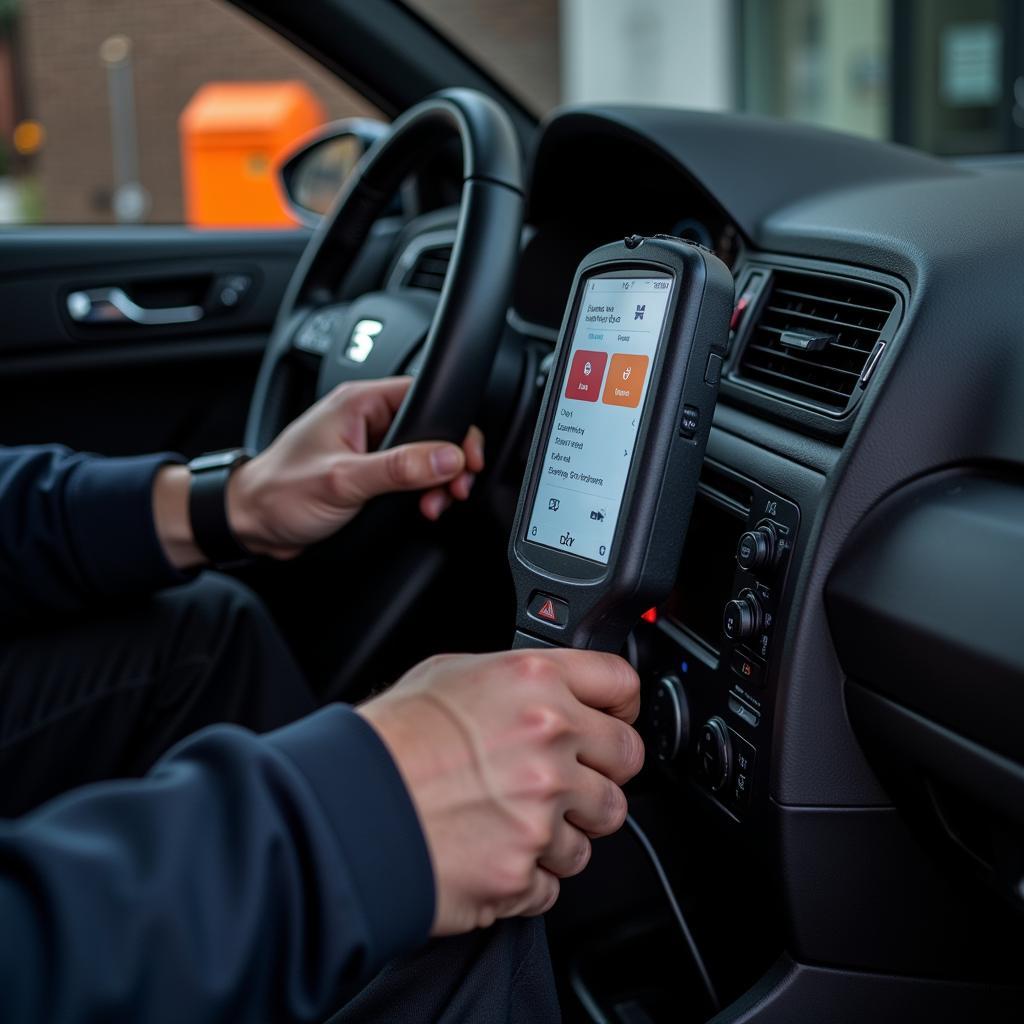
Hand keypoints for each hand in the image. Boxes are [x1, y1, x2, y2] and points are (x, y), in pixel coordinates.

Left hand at [154, 377, 484, 567]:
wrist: (250, 523)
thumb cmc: (279, 493)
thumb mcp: (343, 481)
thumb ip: (398, 468)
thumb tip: (446, 457)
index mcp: (360, 403)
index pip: (425, 397)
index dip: (453, 427)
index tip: (466, 459)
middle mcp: (366, 420)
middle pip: (430, 429)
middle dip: (449, 462)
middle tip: (455, 488)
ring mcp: (368, 447)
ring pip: (423, 455)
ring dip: (437, 481)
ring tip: (435, 504)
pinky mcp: (368, 472)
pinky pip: (409, 475)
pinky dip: (422, 492)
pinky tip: (421, 507)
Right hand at [357, 649, 643, 935]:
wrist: (345, 809)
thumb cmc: (387, 740)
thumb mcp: (450, 672)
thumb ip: (517, 678)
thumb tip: (549, 689)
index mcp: (535, 684)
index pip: (621, 684)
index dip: (621, 704)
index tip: (615, 719)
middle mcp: (549, 742)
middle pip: (626, 760)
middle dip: (601, 771)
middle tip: (564, 777)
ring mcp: (542, 810)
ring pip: (598, 828)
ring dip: (564, 828)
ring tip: (512, 817)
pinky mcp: (524, 871)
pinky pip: (556, 881)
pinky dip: (530, 873)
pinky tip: (492, 849)